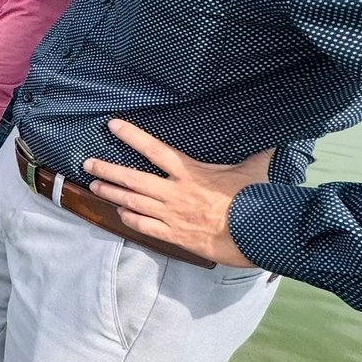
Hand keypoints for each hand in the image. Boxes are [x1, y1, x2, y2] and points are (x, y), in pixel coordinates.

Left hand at [82, 119, 272, 267]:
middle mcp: (174, 192)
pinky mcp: (173, 235)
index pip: (154, 149)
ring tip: (96, 185)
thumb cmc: (254, 201)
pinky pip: (143, 226)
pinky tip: (120, 213)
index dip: (131, 136)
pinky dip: (129, 219)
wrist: (254, 236)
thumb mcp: (255, 171)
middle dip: (107, 169)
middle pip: (131, 178)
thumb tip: (272, 140)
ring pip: (131, 202)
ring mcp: (171, 214)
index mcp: (190, 173)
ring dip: (112, 192)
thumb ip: (257, 154)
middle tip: (88, 163)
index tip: (112, 125)